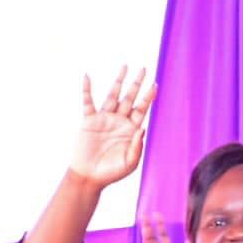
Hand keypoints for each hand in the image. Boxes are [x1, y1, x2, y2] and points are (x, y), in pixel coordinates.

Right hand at [71, 67, 155, 187]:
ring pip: (113, 95)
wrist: (89, 176)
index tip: (155, 85)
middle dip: (137, 83)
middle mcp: (119, 121)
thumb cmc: (111, 172)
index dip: (148, 97)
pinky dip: (87, 89)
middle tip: (144, 69)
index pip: (142, 109)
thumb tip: (142, 127)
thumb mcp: (130, 162)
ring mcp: (104, 119)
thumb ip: (137, 146)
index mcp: (131, 129)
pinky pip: (88, 101)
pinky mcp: (89, 120)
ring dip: (119, 81)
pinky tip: (87, 76)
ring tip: (125, 66)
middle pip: (130, 97)